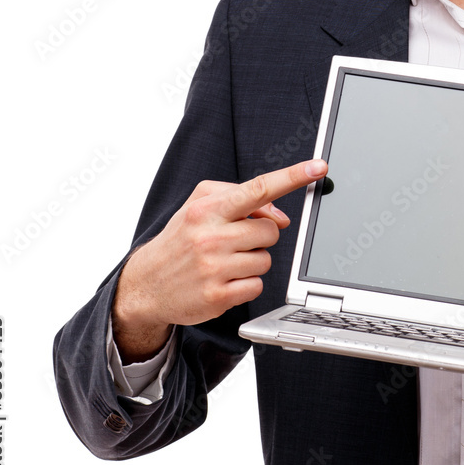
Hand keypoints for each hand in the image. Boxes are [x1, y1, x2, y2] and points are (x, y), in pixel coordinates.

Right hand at [112, 159, 327, 361]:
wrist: (145, 284)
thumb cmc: (181, 239)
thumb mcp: (201, 206)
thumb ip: (241, 198)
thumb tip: (280, 216)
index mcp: (207, 209)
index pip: (258, 188)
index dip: (292, 176)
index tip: (318, 167)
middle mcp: (210, 237)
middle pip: (271, 231)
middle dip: (261, 236)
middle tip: (236, 241)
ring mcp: (213, 269)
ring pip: (266, 260)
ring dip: (253, 261)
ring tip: (225, 261)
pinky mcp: (217, 297)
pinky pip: (258, 285)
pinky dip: (247, 284)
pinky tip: (225, 280)